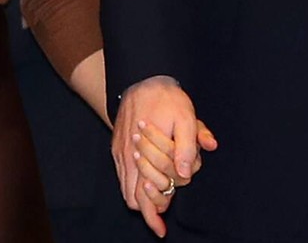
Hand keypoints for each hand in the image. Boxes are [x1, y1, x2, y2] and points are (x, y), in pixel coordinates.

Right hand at [111, 76, 202, 237]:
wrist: (142, 79)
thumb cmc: (166, 99)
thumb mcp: (186, 116)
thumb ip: (191, 143)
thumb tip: (187, 171)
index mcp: (146, 151)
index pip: (147, 194)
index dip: (155, 212)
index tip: (162, 228)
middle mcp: (129, 156)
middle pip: (134, 199)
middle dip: (149, 209)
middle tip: (162, 215)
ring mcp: (121, 153)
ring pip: (126, 191)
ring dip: (141, 199)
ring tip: (156, 201)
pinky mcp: (117, 147)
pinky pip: (121, 178)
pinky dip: (133, 187)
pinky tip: (146, 183)